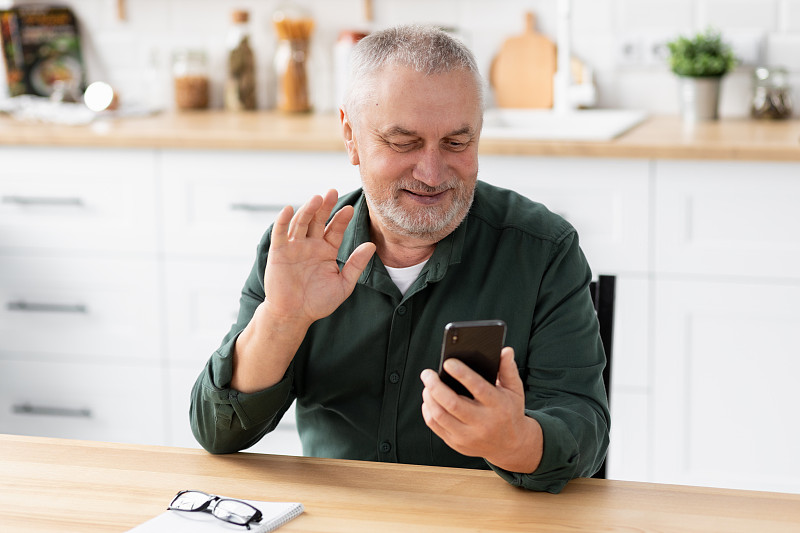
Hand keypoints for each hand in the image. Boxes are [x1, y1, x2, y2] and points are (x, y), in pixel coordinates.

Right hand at [231, 190, 374, 393]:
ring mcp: (294, 246)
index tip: (351, 209)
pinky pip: (280, 233)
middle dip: (325, 206)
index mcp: (326, 250)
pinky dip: (283, 221)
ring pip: (301, 223)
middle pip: (318, 220)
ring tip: (317, 198)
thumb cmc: (318, 302)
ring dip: (308, 210)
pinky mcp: (278, 252)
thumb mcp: (343, 284)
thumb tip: (372, 245)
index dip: (342, 219)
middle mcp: (310, 244)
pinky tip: (289, 209)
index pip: (335, 229)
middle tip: (332, 191)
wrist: (294, 315)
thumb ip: (356, 264)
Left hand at [420, 347, 542, 472]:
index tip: (448, 362)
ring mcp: (468, 436)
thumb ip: (508, 369)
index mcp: (498, 406)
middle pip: (453, 404)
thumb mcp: (515, 390)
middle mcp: (483, 423)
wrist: (511, 446)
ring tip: (427, 385)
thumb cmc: (510, 411)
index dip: (462, 374)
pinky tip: (429, 400)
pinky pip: (436, 427)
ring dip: (429, 398)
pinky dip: (428, 411)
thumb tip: (505, 350)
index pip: (478, 388)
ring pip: (440, 416)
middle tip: (427, 373)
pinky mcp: (457, 444)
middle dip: (436, 386)